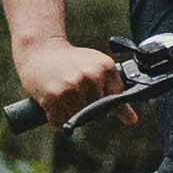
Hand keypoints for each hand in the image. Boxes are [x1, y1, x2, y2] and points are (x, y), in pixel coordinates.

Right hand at [11, 27, 132, 113]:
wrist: (40, 50)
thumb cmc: (70, 61)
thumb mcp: (97, 69)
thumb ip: (115, 92)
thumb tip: (132, 120)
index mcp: (105, 67)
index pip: (114, 101)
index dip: (102, 102)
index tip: (90, 92)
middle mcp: (91, 77)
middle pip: (96, 112)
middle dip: (84, 107)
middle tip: (72, 90)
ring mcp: (72, 87)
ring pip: (78, 118)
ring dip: (68, 113)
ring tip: (62, 95)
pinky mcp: (54, 97)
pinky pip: (59, 121)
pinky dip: (55, 117)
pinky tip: (52, 101)